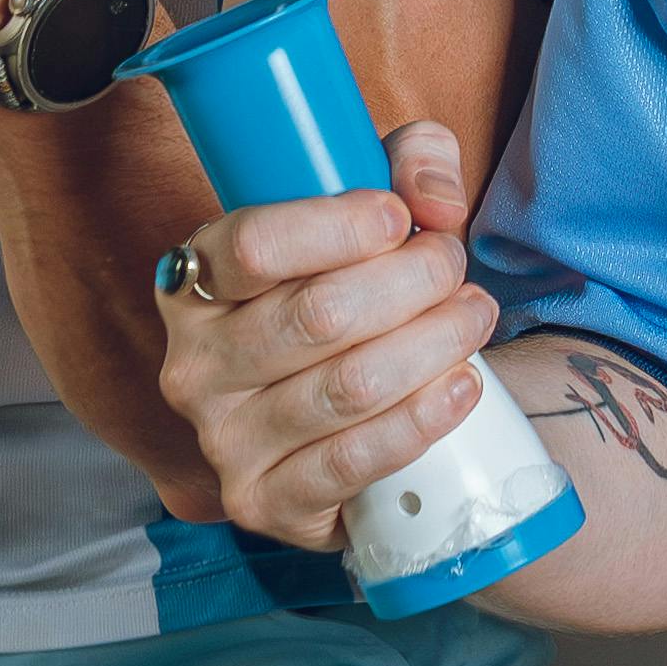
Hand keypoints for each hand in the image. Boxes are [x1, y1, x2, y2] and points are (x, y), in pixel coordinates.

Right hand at [159, 123, 501, 550]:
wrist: (341, 416)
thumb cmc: (350, 292)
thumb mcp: (371, 208)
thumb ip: (410, 164)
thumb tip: (436, 198)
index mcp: (194, 283)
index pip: (252, 245)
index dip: (338, 226)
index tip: (399, 217)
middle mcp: (192, 364)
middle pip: (317, 315)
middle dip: (411, 282)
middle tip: (454, 267)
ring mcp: (223, 440)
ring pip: (348, 386)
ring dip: (433, 344)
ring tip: (474, 316)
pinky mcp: (265, 502)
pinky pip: (353, 460)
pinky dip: (422, 419)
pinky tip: (462, 384)